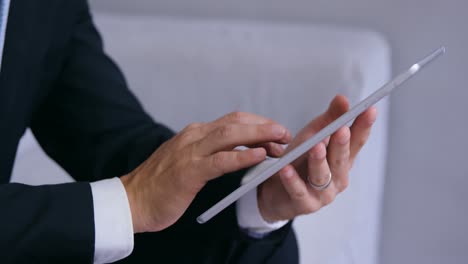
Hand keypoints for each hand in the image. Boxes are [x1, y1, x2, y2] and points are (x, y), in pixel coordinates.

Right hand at [121, 112, 291, 232]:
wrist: (132, 200)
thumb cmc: (161, 184)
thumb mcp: (187, 160)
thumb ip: (208, 152)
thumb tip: (236, 150)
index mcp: (194, 134)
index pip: (232, 120)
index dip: (257, 123)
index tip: (276, 130)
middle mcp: (193, 137)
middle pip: (235, 123)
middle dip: (264, 126)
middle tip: (285, 134)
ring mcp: (190, 152)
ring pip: (230, 135)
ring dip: (259, 136)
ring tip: (280, 141)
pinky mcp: (189, 172)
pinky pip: (221, 160)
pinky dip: (242, 157)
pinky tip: (259, 156)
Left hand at [257, 95, 376, 221]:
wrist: (276, 191)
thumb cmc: (298, 161)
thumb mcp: (313, 136)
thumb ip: (328, 120)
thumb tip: (343, 98)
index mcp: (343, 160)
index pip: (356, 142)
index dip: (363, 126)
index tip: (369, 109)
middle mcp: (338, 178)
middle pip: (341, 159)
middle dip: (342, 144)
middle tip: (342, 129)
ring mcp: (323, 194)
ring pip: (322, 175)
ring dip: (319, 161)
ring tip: (316, 146)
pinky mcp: (304, 204)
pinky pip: (298, 190)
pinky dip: (292, 180)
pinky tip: (286, 169)